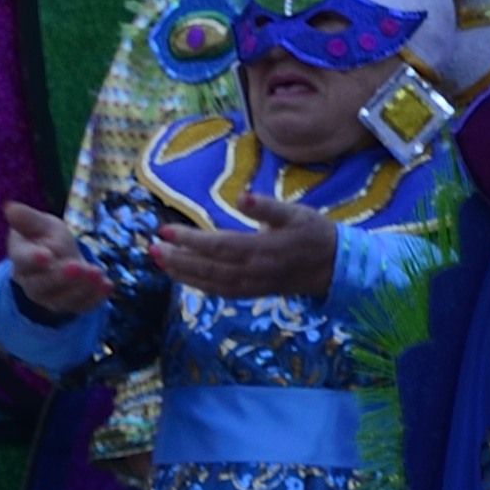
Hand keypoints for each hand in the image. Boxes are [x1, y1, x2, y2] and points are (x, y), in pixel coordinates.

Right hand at [0, 202, 101, 322]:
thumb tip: (10, 207)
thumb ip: (28, 219)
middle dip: (61, 277)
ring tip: (97, 272)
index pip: (23, 260)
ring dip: (81, 288)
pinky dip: (95, 298)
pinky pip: (80, 307)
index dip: (33, 259)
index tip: (46, 255)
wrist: (61, 257)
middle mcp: (31, 282)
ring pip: (62, 299)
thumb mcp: (41, 224)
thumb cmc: (46, 237)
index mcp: (20, 257)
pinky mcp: (69, 305)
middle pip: (42, 285)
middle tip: (79, 266)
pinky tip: (107, 285)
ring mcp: (49, 297)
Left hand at [147, 205, 338, 300]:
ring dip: (182, 273)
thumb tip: (242, 197)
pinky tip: (183, 277)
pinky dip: (198, 286)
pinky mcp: (254, 292)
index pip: (218, 245)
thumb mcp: (297, 213)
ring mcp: (253, 285)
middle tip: (151, 248)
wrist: (338, 267)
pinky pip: (220, 292)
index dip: (189, 239)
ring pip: (210, 283)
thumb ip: (267, 207)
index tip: (164, 229)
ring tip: (159, 261)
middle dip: (177, 258)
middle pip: (208, 267)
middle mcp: (254, 271)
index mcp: (262, 249)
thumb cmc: (316, 234)